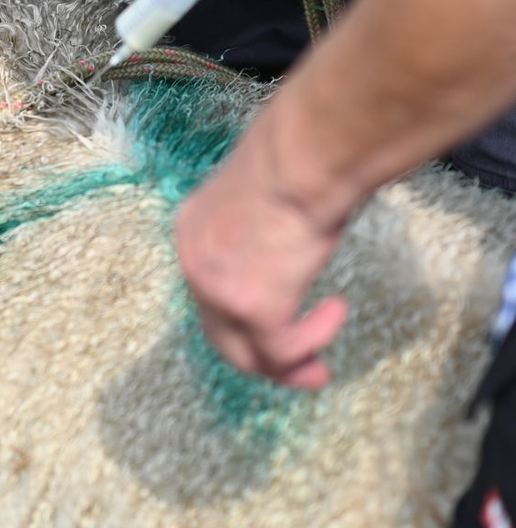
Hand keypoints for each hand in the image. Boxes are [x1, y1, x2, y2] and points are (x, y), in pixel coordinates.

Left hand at [174, 127, 349, 389]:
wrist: (303, 158)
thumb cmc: (294, 161)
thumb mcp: (260, 196)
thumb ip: (258, 227)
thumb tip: (282, 242)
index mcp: (192, 230)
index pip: (208, 290)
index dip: (242, 314)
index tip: (281, 320)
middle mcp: (193, 263)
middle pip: (220, 331)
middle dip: (262, 357)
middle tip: (305, 368)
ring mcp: (217, 291)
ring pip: (247, 353)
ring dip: (287, 365)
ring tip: (320, 368)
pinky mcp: (252, 309)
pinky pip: (281, 349)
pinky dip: (312, 341)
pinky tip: (335, 312)